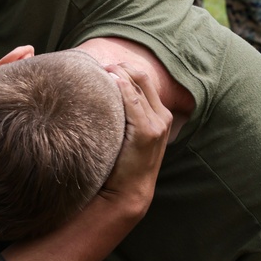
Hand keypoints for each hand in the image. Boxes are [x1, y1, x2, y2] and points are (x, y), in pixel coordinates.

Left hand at [98, 64, 171, 221]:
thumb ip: (124, 114)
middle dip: (120, 68)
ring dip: (117, 76)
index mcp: (160, 114)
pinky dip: (122, 89)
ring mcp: (158, 123)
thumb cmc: (122, 162)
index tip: (104, 68)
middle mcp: (163, 116)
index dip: (124, 68)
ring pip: (137, 86)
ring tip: (98, 73)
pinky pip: (133, 102)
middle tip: (98, 68)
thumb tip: (103, 92)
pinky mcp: (148, 132)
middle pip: (141, 77)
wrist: (128, 192)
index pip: (143, 78)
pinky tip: (109, 82)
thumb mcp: (127, 134)